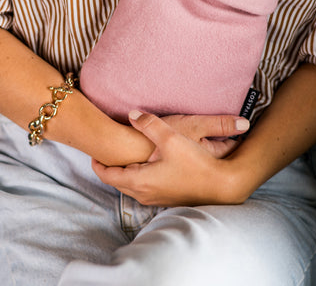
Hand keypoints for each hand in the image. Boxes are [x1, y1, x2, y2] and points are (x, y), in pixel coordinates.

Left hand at [92, 111, 249, 206]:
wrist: (222, 184)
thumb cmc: (196, 163)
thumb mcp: (171, 138)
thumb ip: (149, 124)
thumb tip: (131, 114)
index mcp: (139, 180)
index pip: (107, 175)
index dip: (97, 163)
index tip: (93, 152)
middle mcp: (144, 193)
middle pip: (116, 183)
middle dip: (108, 169)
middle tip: (104, 154)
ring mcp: (156, 199)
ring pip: (130, 188)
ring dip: (123, 174)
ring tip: (122, 159)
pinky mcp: (167, 199)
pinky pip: (143, 190)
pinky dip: (137, 179)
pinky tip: (145, 167)